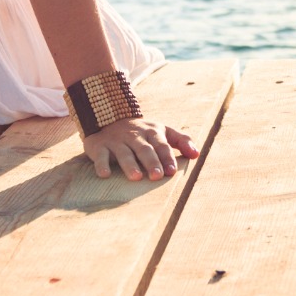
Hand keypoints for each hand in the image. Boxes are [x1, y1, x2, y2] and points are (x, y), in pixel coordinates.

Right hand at [82, 118, 197, 182]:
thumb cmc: (142, 132)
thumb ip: (180, 141)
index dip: (167, 157)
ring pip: (124, 153)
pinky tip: (104, 174)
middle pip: (144, 149)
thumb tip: (196, 155)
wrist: (108, 117)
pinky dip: (101, 164)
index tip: (172, 171)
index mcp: (152, 132)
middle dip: (151, 162)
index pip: (161, 145)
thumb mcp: (162, 131)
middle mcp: (134, 136)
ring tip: (136, 177)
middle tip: (157, 176)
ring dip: (130, 165)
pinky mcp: (100, 146)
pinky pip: (100, 155)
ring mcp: (116, 141)